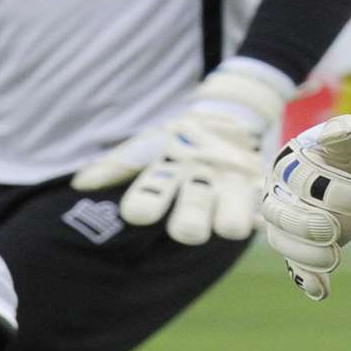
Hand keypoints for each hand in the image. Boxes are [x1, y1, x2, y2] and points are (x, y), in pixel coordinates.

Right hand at [71, 69, 286, 245]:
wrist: (223, 123)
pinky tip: (267, 206)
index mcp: (163, 188)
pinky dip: (266, 206)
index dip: (146, 205)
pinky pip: (263, 201)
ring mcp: (227, 192)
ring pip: (229, 214)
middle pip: (189, 218)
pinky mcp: (256, 186)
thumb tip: (83, 184)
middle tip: (188, 227)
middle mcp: (194, 198)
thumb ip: (117, 164)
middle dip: (189, 220)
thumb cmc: (174, 140)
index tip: (139, 211)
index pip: (149, 203)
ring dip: (230, 214)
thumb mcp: (145, 144)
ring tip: (233, 220)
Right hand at [260, 106, 350, 300]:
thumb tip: (329, 137)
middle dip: (307, 225)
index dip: (334, 191)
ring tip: (334, 259)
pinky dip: (307, 278)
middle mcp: (282, 190)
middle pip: (280, 214)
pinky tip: (322, 291)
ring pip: (282, 241)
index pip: (302, 180)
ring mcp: (291, 219)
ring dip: (304, 254)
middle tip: (338, 231)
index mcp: (292, 159)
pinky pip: (296, 264)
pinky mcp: (305, 243)